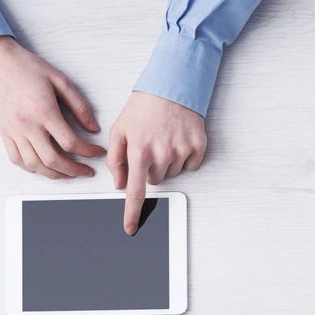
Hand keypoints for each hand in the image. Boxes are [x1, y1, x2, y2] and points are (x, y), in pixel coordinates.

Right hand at [0, 36, 104, 178]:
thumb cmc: (27, 67)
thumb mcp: (59, 80)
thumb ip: (79, 106)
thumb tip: (93, 128)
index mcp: (44, 111)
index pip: (70, 142)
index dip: (89, 152)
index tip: (98, 153)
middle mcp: (27, 124)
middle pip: (53, 160)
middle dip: (74, 170)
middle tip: (87, 171)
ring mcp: (13, 130)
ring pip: (34, 164)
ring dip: (54, 174)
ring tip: (68, 174)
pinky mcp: (4, 132)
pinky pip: (16, 158)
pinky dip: (31, 168)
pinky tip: (43, 167)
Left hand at [107, 92, 206, 233]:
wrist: (172, 85)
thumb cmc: (144, 107)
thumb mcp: (120, 129)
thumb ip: (116, 159)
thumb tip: (120, 184)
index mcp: (139, 150)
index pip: (135, 190)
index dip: (132, 212)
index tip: (131, 228)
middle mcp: (161, 153)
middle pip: (155, 180)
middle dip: (150, 168)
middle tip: (149, 145)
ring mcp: (182, 150)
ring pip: (172, 173)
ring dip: (166, 162)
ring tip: (163, 138)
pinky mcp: (198, 146)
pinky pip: (190, 166)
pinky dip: (184, 157)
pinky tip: (178, 139)